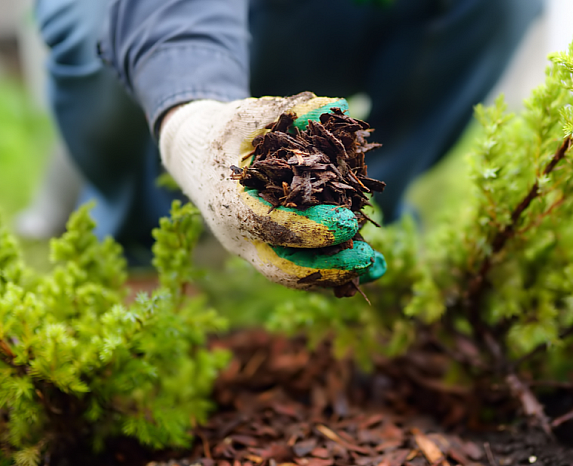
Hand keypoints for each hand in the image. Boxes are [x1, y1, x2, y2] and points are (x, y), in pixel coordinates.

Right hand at [159, 92, 385, 290]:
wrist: (194, 155)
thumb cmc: (225, 132)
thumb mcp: (251, 114)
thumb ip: (292, 111)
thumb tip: (336, 106)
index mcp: (230, 203)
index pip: (271, 225)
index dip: (312, 228)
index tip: (349, 222)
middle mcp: (238, 235)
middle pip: (283, 267)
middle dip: (327, 267)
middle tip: (367, 257)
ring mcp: (251, 249)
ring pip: (293, 275)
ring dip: (336, 275)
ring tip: (377, 268)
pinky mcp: (266, 251)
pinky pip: (300, 269)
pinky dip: (333, 271)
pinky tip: (370, 267)